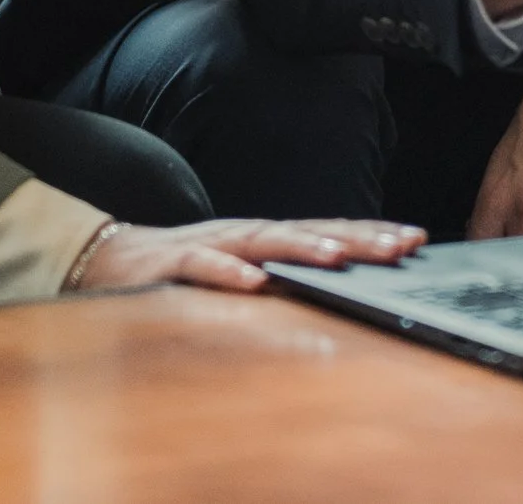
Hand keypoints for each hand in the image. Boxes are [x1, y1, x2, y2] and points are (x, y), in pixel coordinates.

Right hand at [70, 218, 426, 293]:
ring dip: (300, 248)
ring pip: (261, 243)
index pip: (326, 232)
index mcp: (264, 240)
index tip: (416, 240)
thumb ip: (283, 278)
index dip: (370, 234)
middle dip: (355, 238)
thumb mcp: (242, 275)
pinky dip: (226, 274)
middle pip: (306, 232)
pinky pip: (200, 268)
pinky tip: (252, 282)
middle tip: (400, 246)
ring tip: (339, 257)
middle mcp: (243, 236)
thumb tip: (340, 289)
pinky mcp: (169, 266)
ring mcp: (208, 246)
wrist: (106, 259)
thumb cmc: (182, 269)